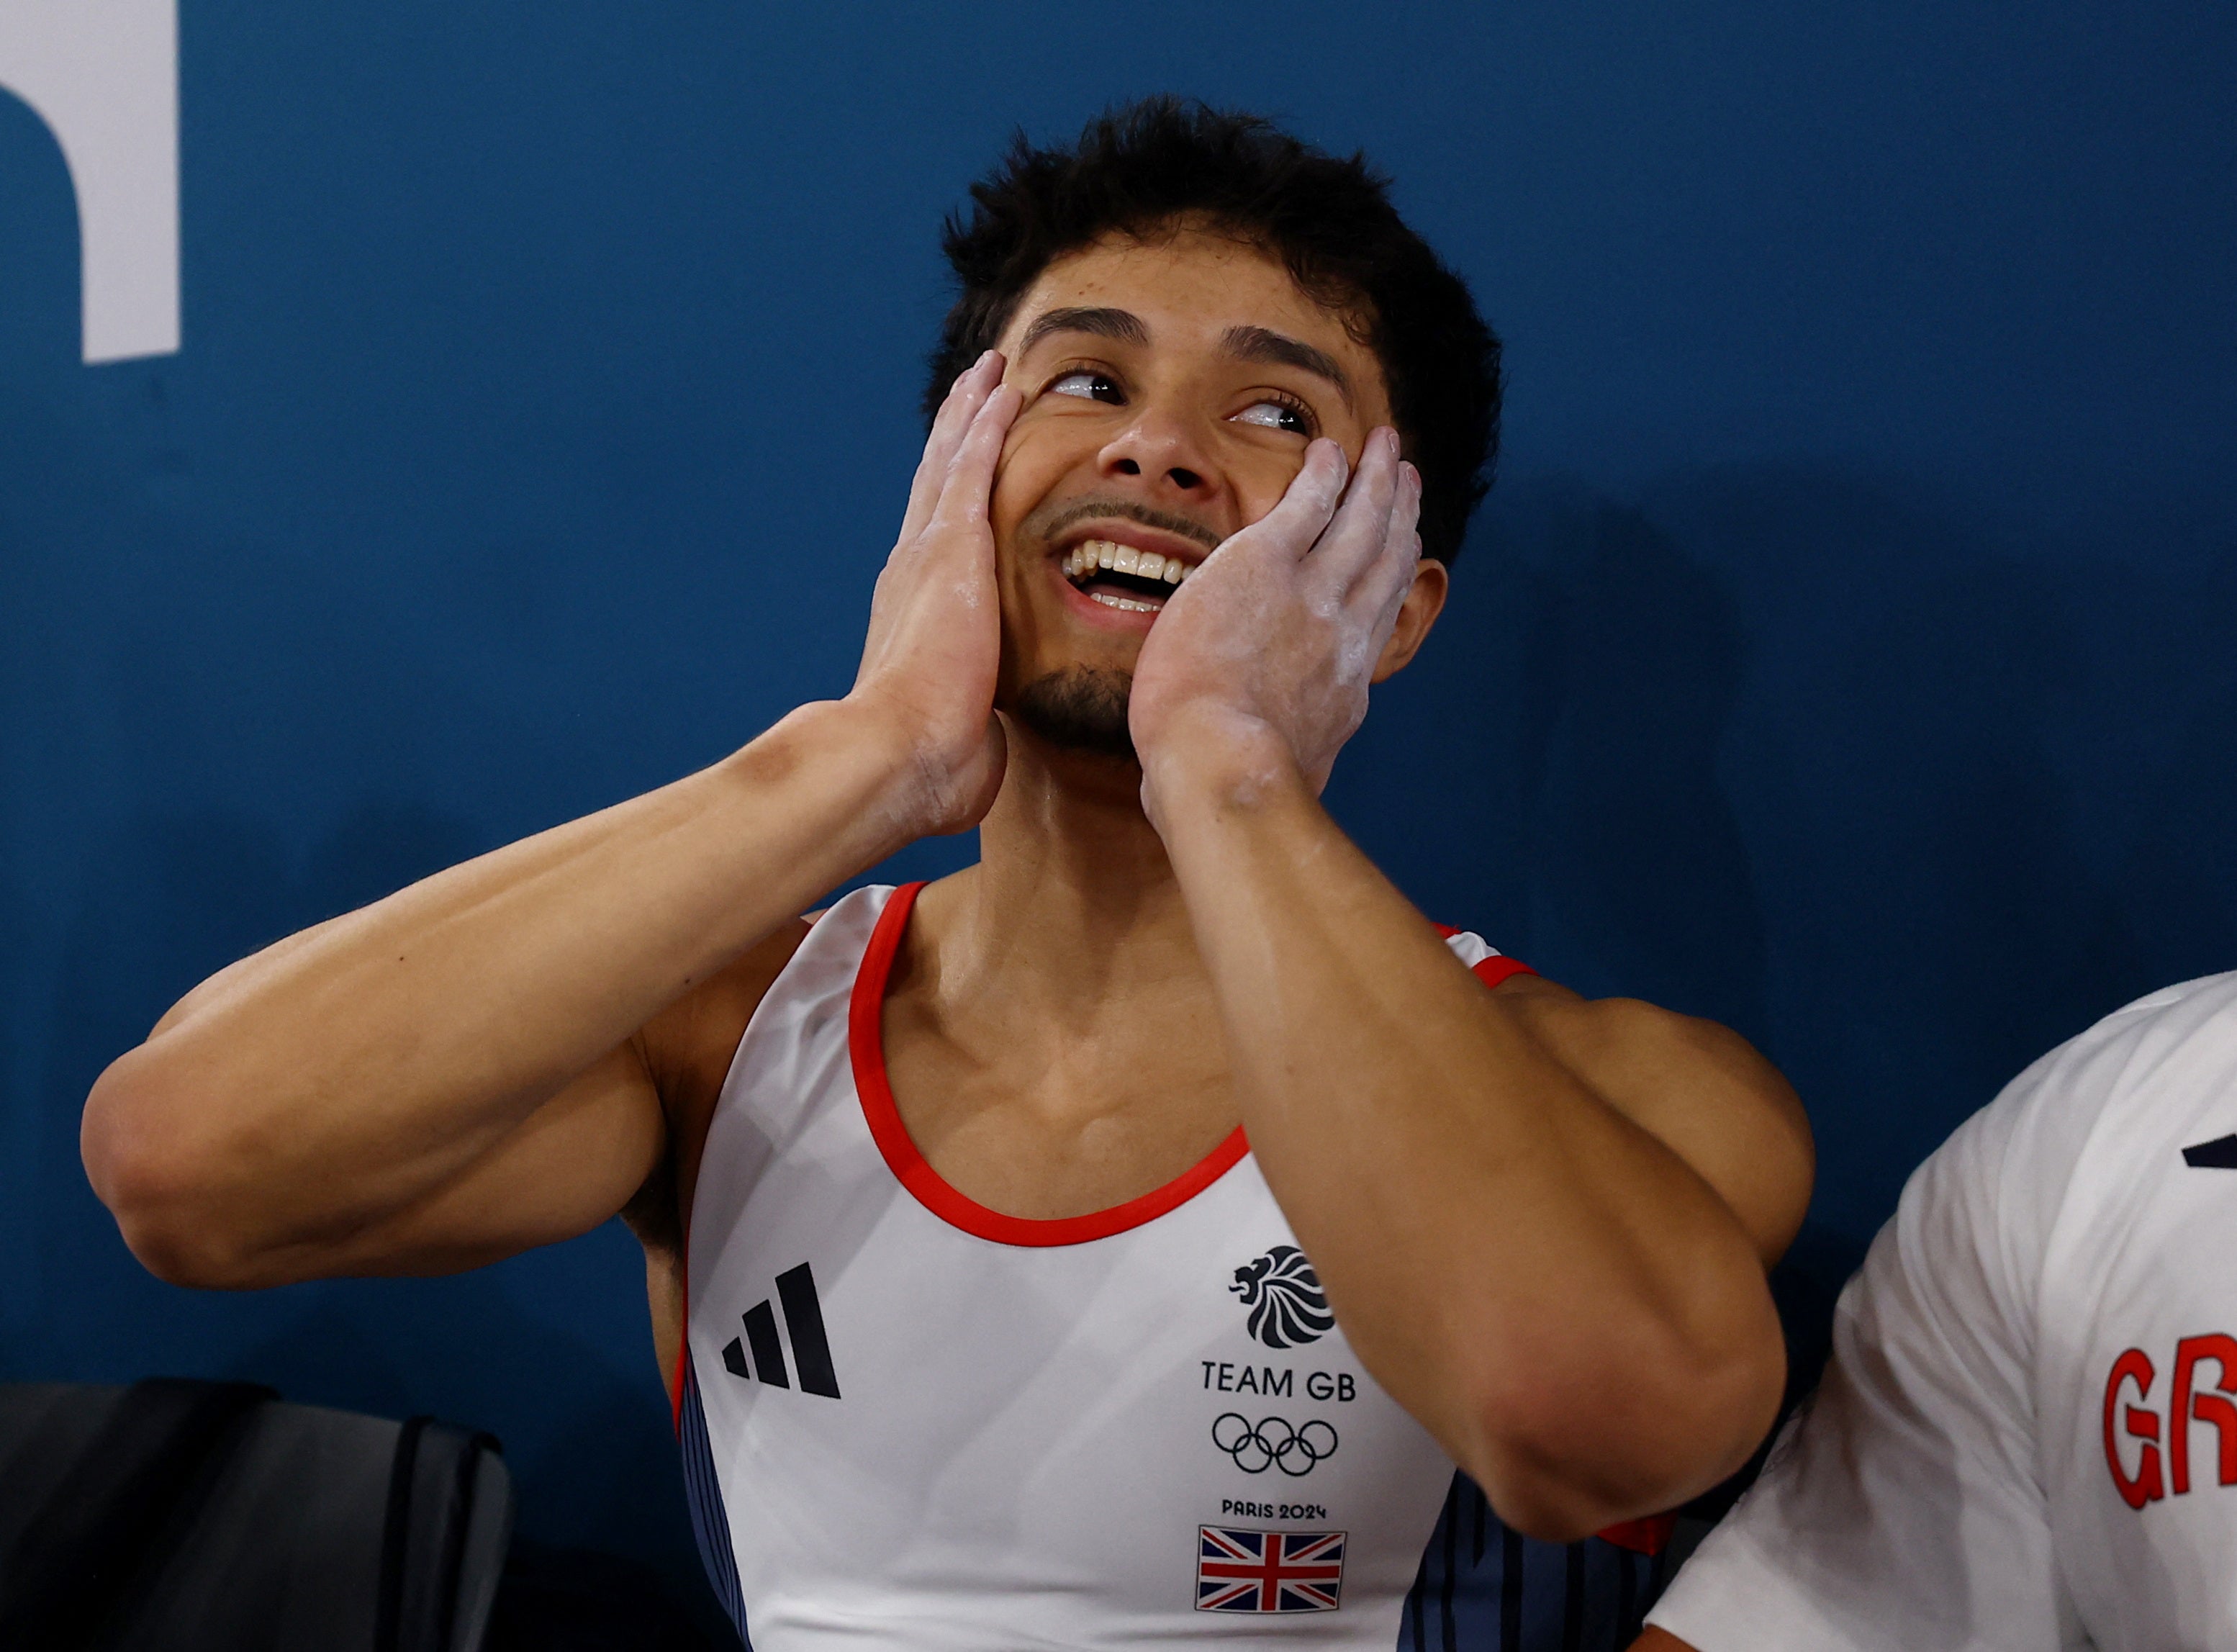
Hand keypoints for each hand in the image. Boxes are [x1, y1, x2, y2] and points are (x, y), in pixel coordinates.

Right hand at [847, 351, 1020, 837]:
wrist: (897, 756)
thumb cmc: (925, 769)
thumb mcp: (958, 741)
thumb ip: (969, 732)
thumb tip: (981, 751)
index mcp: (911, 617)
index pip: (933, 546)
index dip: (944, 505)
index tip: (958, 475)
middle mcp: (909, 573)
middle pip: (934, 487)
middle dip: (953, 438)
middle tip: (970, 394)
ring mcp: (926, 554)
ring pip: (951, 462)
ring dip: (969, 413)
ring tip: (989, 371)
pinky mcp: (951, 546)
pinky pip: (973, 466)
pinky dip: (986, 423)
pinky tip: (1003, 386)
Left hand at [1129, 428, 1421, 813]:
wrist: (1221, 763)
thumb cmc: (1227, 787)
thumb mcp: (1273, 781)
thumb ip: (1267, 768)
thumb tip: (1242, 788)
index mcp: (1343, 689)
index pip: (1376, 621)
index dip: (1394, 580)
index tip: (1403, 555)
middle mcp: (1344, 634)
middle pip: (1385, 560)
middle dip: (1400, 514)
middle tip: (1408, 481)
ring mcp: (1314, 595)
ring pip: (1361, 522)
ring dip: (1377, 479)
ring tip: (1387, 448)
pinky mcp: (1268, 563)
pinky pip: (1309, 503)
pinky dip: (1326, 473)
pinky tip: (1329, 450)